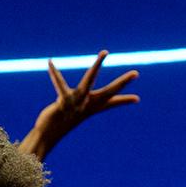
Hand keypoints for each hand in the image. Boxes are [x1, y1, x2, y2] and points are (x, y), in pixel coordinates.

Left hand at [24, 50, 139, 156]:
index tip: (137, 99)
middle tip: (136, 73)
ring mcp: (77, 103)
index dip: (124, 101)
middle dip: (122, 82)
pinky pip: (60, 85)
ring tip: (105, 52)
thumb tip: (86, 109)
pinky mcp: (64, 102)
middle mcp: (87, 104)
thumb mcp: (71, 113)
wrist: (48, 134)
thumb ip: (76, 108)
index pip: (111, 102)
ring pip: (89, 81)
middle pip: (108, 91)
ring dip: (97, 66)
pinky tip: (51, 63)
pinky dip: (55, 74)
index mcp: (92, 106)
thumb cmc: (62, 120)